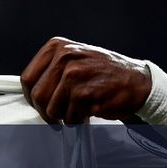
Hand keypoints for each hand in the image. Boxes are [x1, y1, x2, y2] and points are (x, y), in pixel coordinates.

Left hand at [20, 37, 151, 124]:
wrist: (138, 82)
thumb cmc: (104, 73)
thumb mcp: (74, 58)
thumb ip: (51, 69)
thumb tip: (30, 91)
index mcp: (57, 47)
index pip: (28, 78)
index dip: (31, 96)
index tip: (39, 105)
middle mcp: (64, 57)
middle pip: (37, 96)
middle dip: (45, 111)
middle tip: (56, 116)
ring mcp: (74, 75)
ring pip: (52, 109)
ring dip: (64, 116)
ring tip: (77, 110)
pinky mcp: (85, 94)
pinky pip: (70, 117)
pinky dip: (77, 120)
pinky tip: (88, 111)